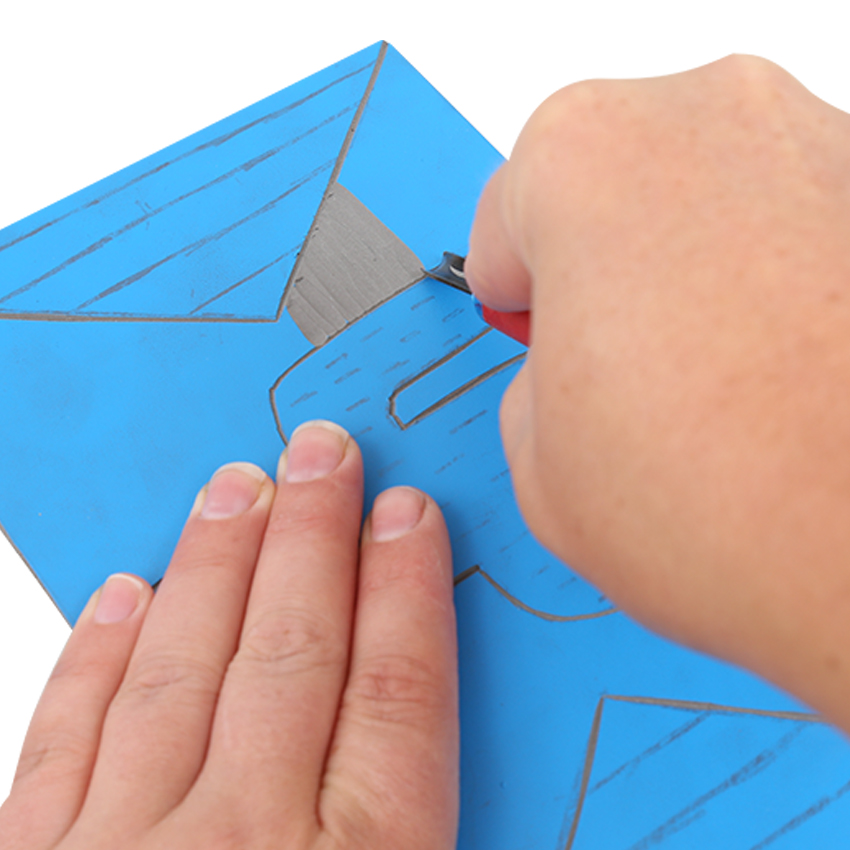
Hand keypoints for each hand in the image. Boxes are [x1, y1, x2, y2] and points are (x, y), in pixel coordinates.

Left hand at [0, 421, 457, 849]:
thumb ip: (413, 819)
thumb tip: (432, 732)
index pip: (398, 691)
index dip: (407, 586)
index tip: (406, 516)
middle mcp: (244, 848)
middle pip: (295, 652)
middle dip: (313, 537)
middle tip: (322, 456)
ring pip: (182, 672)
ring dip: (215, 567)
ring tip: (238, 489)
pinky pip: (63, 746)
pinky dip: (96, 661)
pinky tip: (126, 594)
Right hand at [466, 55, 849, 729]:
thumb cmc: (740, 510)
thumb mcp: (540, 466)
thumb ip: (530, 385)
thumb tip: (567, 372)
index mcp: (587, 159)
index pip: (509, 215)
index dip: (518, 292)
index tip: (538, 329)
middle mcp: (712, 118)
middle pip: (612, 190)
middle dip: (601, 273)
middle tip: (617, 369)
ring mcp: (821, 143)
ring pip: (708, 204)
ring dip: (693, 278)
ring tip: (713, 390)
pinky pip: (795, 228)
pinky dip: (778, 287)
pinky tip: (781, 377)